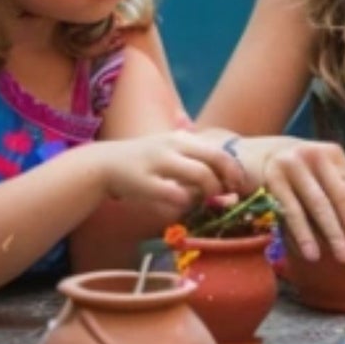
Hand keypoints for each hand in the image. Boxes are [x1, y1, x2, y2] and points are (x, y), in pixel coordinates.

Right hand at [96, 131, 243, 218]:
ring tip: (207, 201)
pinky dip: (186, 203)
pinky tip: (182, 206)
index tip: (238, 184)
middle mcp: (174, 145)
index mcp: (183, 138)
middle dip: (228, 179)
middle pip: (215, 158)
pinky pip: (177, 195)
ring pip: (201, 174)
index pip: (219, 150)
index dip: (234, 169)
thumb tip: (224, 181)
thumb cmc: (145, 160)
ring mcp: (161, 162)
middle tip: (230, 196)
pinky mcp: (147, 182)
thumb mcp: (171, 151)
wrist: (106, 164)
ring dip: (211, 191)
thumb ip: (194, 161)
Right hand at [229, 136, 344, 263]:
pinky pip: (293, 212)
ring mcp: (293, 165)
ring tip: (343, 256)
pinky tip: (312, 253)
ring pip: (319, 205)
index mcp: (334, 155)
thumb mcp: (319, 176)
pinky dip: (304, 235)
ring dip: (333, 234)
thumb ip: (340, 196)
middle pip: (340, 196)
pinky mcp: (273, 179)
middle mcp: (316, 156)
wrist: (252, 154)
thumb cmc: (295, 172)